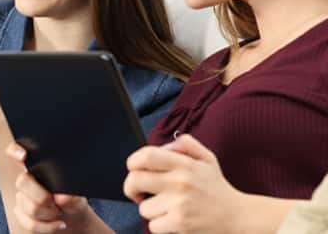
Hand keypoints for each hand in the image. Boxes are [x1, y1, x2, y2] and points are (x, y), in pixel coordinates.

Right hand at [7, 142, 95, 232]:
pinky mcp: (21, 214)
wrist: (72, 219)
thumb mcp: (78, 195)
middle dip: (43, 197)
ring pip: (29, 206)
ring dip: (50, 214)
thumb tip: (62, 197)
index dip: (15, 150)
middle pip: (22, 182)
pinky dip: (48, 227)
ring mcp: (22, 197)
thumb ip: (73, 195)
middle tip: (57, 202)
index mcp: (38, 167)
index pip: (18, 151)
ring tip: (60, 213)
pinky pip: (29, 223)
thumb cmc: (72, 200)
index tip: (23, 156)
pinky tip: (58, 224)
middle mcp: (26, 180)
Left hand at [124, 134, 244, 233]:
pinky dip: (160, 226)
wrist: (239, 218)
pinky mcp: (181, 224)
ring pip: (143, 207)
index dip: (133, 162)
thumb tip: (162, 147)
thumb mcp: (206, 159)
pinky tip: (174, 221)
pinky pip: (153, 225)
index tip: (134, 169)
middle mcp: (181, 182)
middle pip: (135, 180)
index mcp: (185, 164)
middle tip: (138, 192)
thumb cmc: (216, 188)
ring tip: (168, 208)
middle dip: (130, 187)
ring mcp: (180, 204)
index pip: (147, 155)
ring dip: (151, 210)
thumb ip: (184, 144)